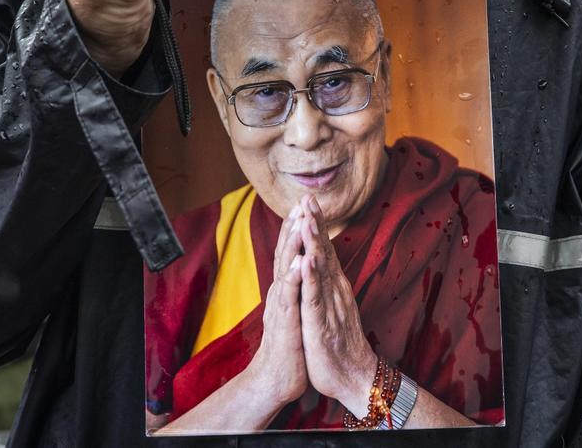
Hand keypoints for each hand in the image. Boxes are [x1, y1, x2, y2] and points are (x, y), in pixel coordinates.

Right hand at [245, 200, 308, 404]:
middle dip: (293, 227)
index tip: (305, 205)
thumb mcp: (295, 311)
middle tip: (300, 201)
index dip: (296, 229)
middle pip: (286, 254)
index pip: (291, 253)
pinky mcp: (285, 324)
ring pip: (286, 270)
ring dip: (292, 245)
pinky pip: (290, 298)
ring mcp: (282, 307)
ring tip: (299, 221)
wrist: (276, 379)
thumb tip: (299, 270)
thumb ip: (295, 289)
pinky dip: (294, 279)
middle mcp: (281, 293)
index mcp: (286, 290)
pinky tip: (300, 263)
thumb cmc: (290, 346)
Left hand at [297, 195, 378, 416]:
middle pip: (324, 252)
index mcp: (333, 287)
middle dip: (315, 224)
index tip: (307, 201)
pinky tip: (307, 260)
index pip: (324, 250)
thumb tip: (321, 264)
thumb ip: (327, 285)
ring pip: (320, 269)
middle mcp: (334, 291)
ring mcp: (329, 305)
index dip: (316, 225)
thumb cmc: (339, 343)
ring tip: (307, 219)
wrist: (354, 377)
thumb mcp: (331, 307)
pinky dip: (311, 277)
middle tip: (308, 198)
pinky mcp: (321, 323)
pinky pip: (315, 297)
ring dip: (313, 243)